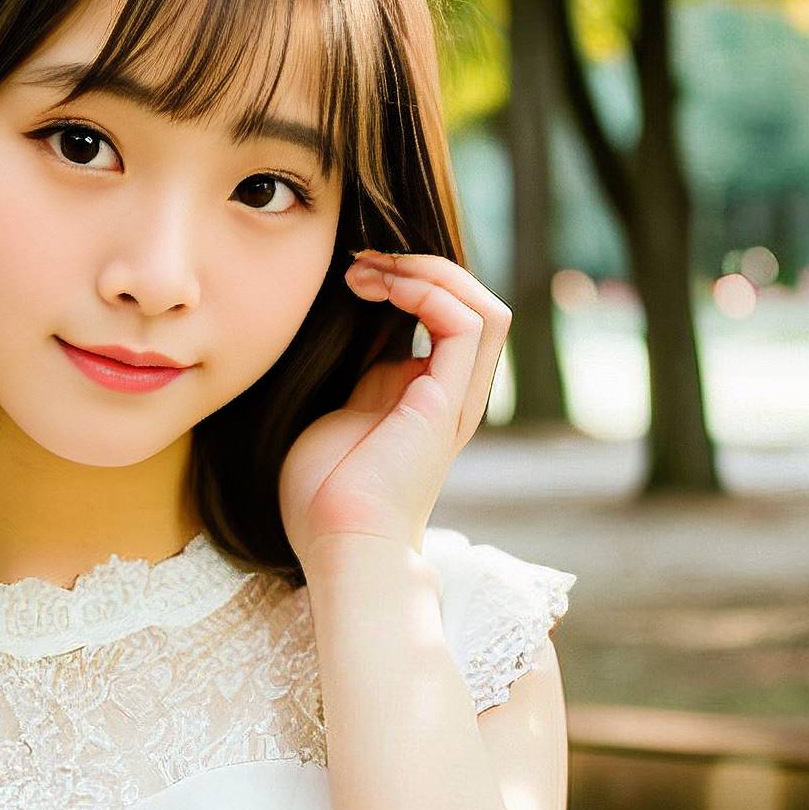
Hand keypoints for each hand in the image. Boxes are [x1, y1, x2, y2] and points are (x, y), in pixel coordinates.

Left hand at [278, 248, 510, 570]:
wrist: (338, 544)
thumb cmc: (325, 497)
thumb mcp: (341, 415)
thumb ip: (361, 377)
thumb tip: (358, 331)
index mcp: (428, 399)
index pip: (445, 319)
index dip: (407, 283)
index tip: (351, 276)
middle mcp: (453, 397)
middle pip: (473, 305)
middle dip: (417, 269)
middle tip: (358, 265)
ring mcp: (456, 400)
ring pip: (483, 307)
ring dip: (427, 273)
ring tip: (370, 272)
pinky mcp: (448, 403)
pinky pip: (466, 323)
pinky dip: (428, 292)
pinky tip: (381, 289)